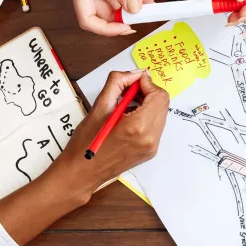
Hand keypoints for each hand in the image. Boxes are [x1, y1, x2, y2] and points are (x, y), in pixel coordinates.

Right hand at [47, 69, 168, 200]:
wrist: (82, 172)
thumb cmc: (86, 142)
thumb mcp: (99, 107)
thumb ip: (117, 83)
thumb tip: (134, 74)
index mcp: (138, 126)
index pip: (158, 96)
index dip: (147, 84)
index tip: (133, 81)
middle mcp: (150, 138)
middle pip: (163, 105)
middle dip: (148, 93)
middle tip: (128, 91)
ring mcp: (152, 147)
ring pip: (160, 115)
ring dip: (147, 105)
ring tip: (125, 106)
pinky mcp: (150, 152)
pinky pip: (155, 127)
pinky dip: (146, 117)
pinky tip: (127, 119)